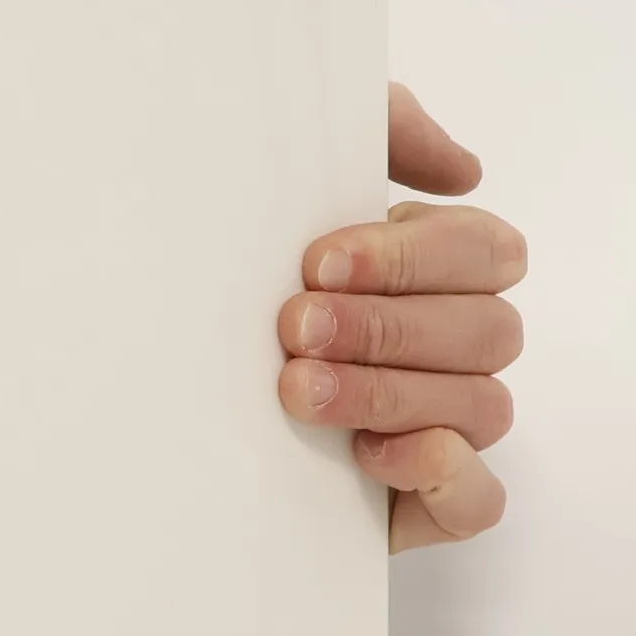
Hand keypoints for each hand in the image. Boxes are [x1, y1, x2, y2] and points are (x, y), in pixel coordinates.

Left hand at [277, 84, 523, 551]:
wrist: (146, 400)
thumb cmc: (233, 277)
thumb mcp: (286, 183)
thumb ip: (380, 131)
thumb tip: (465, 169)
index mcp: (436, 270)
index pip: (486, 252)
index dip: (413, 258)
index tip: (317, 263)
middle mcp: (452, 347)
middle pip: (488, 331)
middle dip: (386, 327)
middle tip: (293, 329)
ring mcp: (446, 425)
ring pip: (482, 406)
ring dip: (389, 393)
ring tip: (297, 391)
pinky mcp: (424, 504)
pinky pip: (478, 498)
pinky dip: (438, 473)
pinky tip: (365, 456)